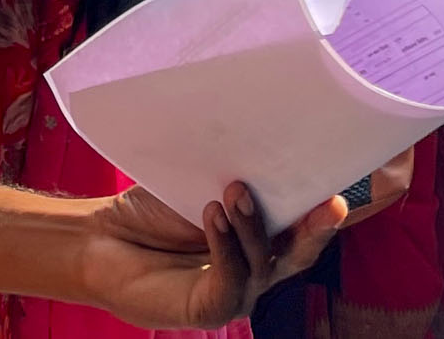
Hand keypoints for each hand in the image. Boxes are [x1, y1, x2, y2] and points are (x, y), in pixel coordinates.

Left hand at [81, 183, 344, 329]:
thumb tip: (265, 134)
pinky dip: (225, 246)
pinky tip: (213, 214)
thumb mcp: (201, 184)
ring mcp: (237, 292)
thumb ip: (235, 174)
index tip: (342, 182)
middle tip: (330, 203)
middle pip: (300, 252)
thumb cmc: (153, 209)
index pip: (305, 223)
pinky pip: (229, 280)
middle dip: (317, 228)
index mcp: (264, 237)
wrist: (101, 239)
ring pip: (263, 263)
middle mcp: (258, 268)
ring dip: (253, 225)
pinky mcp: (210, 309)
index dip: (326, 207)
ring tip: (236, 189)